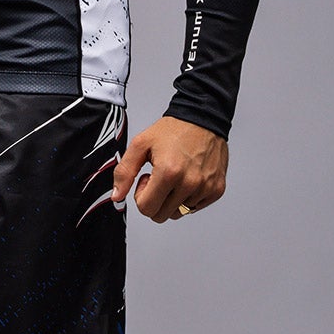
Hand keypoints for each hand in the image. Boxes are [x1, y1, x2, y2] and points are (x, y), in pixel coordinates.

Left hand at [112, 116, 227, 222]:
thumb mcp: (141, 145)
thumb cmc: (174, 130)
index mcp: (169, 172)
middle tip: (159, 178)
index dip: (141, 196)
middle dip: (155, 200)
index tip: (146, 180)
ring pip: (179, 213)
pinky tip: (188, 178)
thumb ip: (125, 172)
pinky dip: (188, 197)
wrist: (203, 118)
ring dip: (172, 200)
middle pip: (161, 215)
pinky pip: (195, 207)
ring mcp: (205, 188)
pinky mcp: (216, 190)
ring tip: (175, 177)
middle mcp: (189, 183)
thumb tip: (117, 196)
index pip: (146, 209)